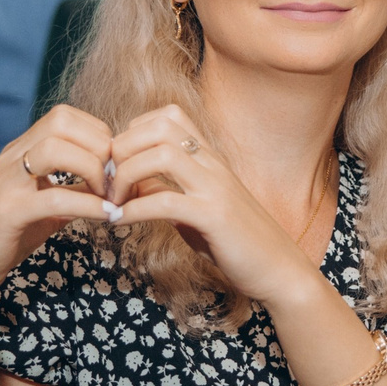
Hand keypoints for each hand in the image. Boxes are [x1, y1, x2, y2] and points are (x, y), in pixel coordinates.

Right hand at [0, 104, 119, 297]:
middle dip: (97, 146)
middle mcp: (12, 157)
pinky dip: (89, 205)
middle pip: (61, 122)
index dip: (96, 134)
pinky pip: (55, 197)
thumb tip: (111, 185)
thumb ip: (73, 190)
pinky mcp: (9, 211)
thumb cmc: (6, 234)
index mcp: (21, 151)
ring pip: (56, 148)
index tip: (111, 164)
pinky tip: (105, 215)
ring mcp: (8, 181)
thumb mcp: (44, 205)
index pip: (63, 116)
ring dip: (92, 169)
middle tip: (111, 179)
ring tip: (105, 195)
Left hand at [103, 105, 323, 308]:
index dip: (133, 132)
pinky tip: (120, 222)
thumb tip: (133, 183)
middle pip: (160, 126)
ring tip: (113, 202)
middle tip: (107, 181)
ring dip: (126, 174)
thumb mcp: (196, 208)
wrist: (279, 270)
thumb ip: (168, 190)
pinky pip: (166, 201)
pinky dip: (133, 209)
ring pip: (162, 154)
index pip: (168, 115)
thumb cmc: (236, 242)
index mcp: (210, 158)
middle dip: (122, 148)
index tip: (118, 164)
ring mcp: (216, 188)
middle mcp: (213, 165)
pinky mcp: (215, 217)